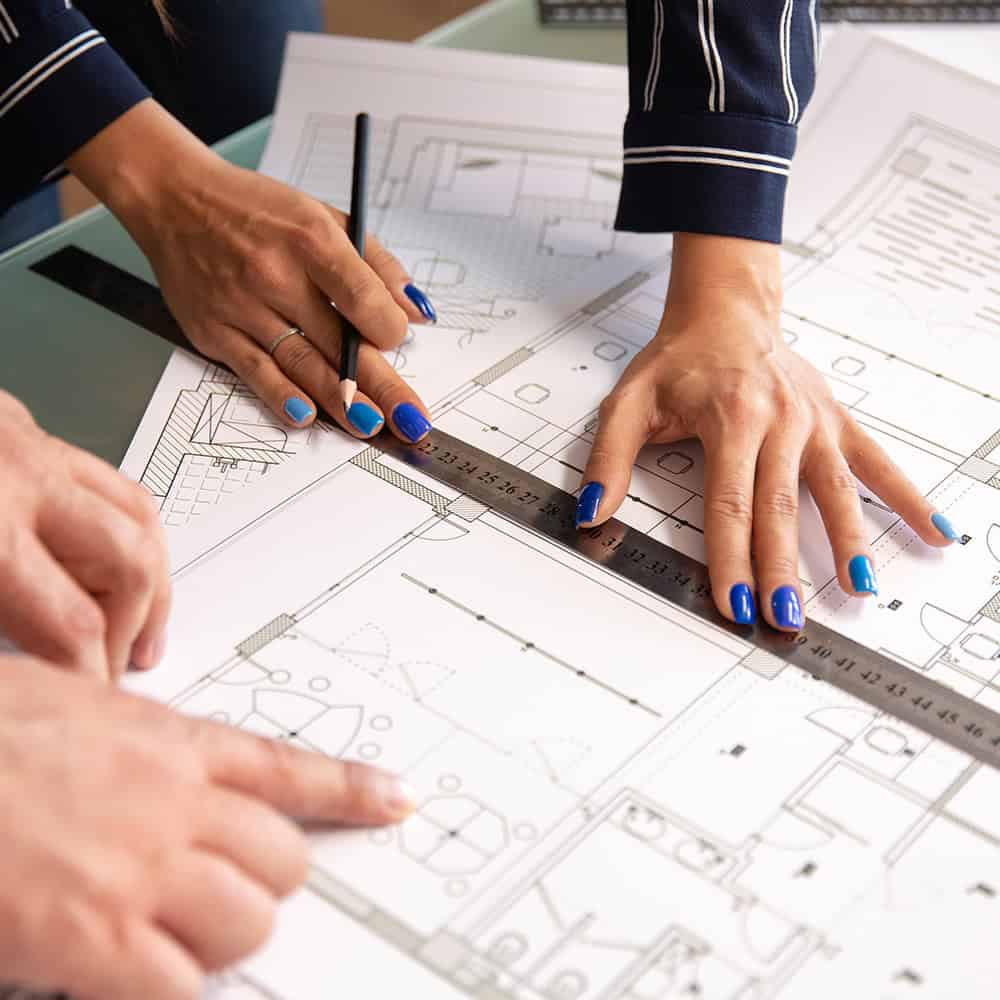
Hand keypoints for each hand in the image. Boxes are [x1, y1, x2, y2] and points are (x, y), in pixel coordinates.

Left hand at [0, 391, 169, 676]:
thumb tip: (42, 664)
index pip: (73, 623)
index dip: (92, 675)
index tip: (91, 696)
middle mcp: (23, 475)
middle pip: (133, 561)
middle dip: (134, 625)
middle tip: (116, 664)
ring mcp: (31, 443)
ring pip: (138, 513)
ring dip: (145, 576)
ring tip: (133, 622)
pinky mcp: (25, 426)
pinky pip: (106, 480)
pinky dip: (119, 527)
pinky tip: (103, 560)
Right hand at [0, 654, 414, 998]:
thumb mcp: (77, 706)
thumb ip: (137, 737)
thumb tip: (164, 755)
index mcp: (172, 745)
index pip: (290, 768)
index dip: (353, 790)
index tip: (396, 800)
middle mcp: (175, 806)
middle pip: (282, 860)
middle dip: (265, 881)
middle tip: (226, 887)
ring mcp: (141, 873)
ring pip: (248, 922)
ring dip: (225, 936)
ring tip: (179, 933)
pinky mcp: (95, 940)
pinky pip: (178, 986)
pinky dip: (170, 988)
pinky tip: (137, 974)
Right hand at [69, 101, 434, 444]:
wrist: (173, 199)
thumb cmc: (256, 210)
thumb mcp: (325, 216)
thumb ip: (377, 265)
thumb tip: (418, 312)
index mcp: (310, 240)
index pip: (362, 297)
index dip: (388, 329)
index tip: (398, 342)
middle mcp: (275, 275)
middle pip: (339, 342)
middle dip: (382, 386)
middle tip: (410, 420)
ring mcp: (241, 306)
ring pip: (301, 363)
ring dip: (339, 401)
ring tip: (370, 425)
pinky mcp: (214, 330)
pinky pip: (254, 371)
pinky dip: (281, 396)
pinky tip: (306, 416)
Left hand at [576, 234, 956, 631]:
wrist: (727, 311)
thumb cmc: (679, 360)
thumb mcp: (629, 401)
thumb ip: (609, 459)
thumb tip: (591, 512)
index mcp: (730, 419)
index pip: (729, 504)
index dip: (731, 559)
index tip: (733, 605)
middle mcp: (779, 421)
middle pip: (781, 508)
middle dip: (782, 570)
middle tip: (784, 620)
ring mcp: (814, 422)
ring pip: (835, 491)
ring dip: (848, 543)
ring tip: (857, 590)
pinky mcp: (836, 421)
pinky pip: (878, 461)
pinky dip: (908, 497)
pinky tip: (935, 532)